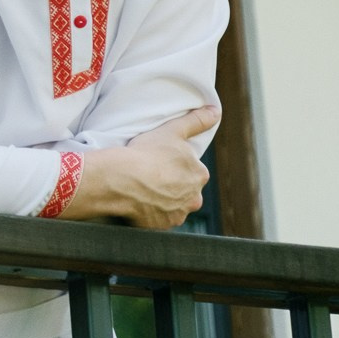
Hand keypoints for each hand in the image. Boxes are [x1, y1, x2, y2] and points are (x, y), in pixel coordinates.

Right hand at [73, 106, 218, 230]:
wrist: (122, 179)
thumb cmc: (148, 153)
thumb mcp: (173, 130)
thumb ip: (197, 121)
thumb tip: (215, 111)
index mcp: (200, 175)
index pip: (191, 171)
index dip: (174, 165)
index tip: (159, 161)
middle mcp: (194, 198)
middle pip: (184, 190)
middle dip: (171, 185)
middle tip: (150, 175)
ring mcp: (178, 214)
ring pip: (172, 206)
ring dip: (162, 200)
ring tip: (143, 188)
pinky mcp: (161, 226)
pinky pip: (158, 219)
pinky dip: (151, 212)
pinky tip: (139, 201)